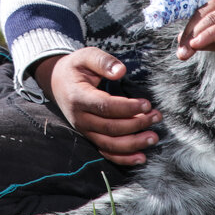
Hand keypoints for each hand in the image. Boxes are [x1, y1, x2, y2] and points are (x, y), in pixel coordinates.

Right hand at [33, 48, 161, 165]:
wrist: (57, 82)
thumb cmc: (76, 68)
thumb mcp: (86, 56)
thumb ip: (103, 61)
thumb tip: (121, 71)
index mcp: (78, 97)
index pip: (105, 106)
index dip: (127, 108)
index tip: (147, 104)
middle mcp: (80, 117)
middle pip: (110, 127)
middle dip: (136, 124)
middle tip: (156, 117)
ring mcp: (84, 130)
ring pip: (110, 144)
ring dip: (134, 144)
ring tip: (153, 137)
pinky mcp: (89, 137)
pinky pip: (106, 152)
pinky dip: (124, 158)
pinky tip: (141, 157)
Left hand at [177, 0, 214, 60]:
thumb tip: (193, 44)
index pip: (201, 12)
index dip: (188, 27)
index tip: (180, 45)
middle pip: (202, 14)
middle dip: (187, 32)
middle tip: (180, 50)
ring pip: (210, 19)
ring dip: (194, 34)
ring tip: (185, 50)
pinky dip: (209, 34)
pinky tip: (198, 43)